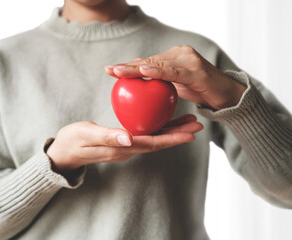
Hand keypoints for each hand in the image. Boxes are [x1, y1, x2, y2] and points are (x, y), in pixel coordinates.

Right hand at [46, 114, 202, 171]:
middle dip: (179, 134)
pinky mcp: (122, 142)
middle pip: (158, 142)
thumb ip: (107, 136)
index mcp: (122, 148)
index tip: (190, 133)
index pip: (152, 143)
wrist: (63, 153)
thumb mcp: (87, 135)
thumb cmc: (72, 141)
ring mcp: (125, 146)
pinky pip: (145, 134)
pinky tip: (164, 119)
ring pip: (154, 138)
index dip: (172, 138)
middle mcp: (127, 149)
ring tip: (188, 121)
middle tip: (198, 124)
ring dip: (172, 131)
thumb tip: (129, 138)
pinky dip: (158, 128)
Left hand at [105, 46, 246, 109]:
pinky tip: (144, 72)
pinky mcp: (197, 71)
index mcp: (173, 56)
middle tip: (110, 70)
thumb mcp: (176, 85)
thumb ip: (159, 77)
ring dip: (138, 69)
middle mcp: (180, 54)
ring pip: (159, 65)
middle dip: (128, 67)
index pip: (147, 62)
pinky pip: (174, 73)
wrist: (227, 96)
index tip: (109, 70)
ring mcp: (189, 60)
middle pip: (150, 61)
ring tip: (120, 72)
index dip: (128, 66)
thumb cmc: (200, 89)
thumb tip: (139, 70)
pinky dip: (158, 72)